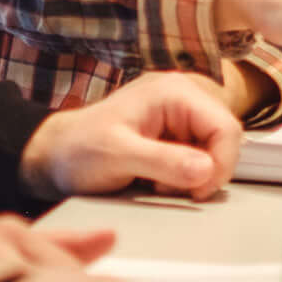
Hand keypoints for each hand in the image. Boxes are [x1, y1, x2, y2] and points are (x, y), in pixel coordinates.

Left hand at [23, 71, 244, 199]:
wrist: (56, 156)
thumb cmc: (78, 148)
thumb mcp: (118, 156)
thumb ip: (163, 161)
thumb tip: (205, 170)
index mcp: (173, 92)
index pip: (225, 126)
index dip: (221, 163)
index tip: (199, 190)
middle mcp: (182, 98)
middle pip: (224, 139)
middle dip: (205, 171)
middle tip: (172, 187)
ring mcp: (179, 117)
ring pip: (214, 152)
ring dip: (194, 176)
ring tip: (158, 182)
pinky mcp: (174, 135)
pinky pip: (199, 159)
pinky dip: (184, 177)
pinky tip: (158, 180)